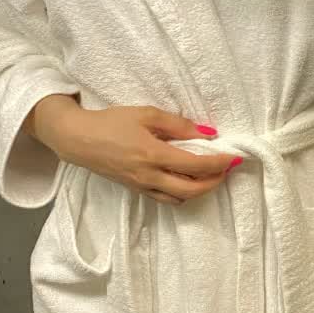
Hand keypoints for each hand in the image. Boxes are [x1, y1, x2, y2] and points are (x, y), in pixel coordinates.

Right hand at [26, 94, 242, 205]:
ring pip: (179, 198)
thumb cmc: (112, 122)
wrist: (78, 139)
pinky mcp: (135, 190)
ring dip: (199, 190)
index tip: (235, 157)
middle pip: (192, 190)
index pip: (196, 166)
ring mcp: (141, 187)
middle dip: (215, 182)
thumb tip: (208, 134)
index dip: (219, 164)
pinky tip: (187, 180)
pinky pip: (165, 198)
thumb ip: (178, 125)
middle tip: (227, 168)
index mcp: (153, 155)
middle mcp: (149, 177)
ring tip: (211, 174)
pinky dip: (182, 193)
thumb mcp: (147, 114)